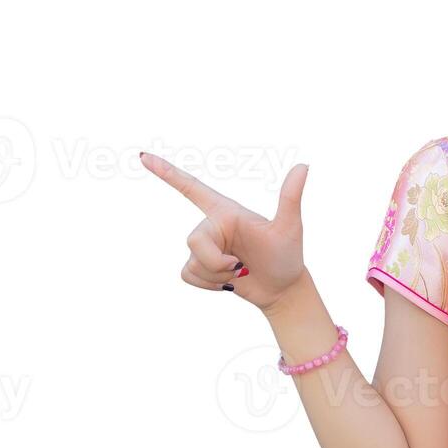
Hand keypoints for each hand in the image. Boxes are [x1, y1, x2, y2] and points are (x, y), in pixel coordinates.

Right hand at [141, 152, 309, 310]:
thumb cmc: (287, 256)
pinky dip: (208, 285)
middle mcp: (212, 226)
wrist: (283, 290)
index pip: (191, 187)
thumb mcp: (289, 227)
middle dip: (216, 262)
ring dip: (216, 275)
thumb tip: (303, 166)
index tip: (143, 157)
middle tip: (241, 266)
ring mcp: (206, 247)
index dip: (167, 172)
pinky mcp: (201, 268)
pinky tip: (227, 284)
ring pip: (192, 262)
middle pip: (193, 240)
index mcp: (226, 211)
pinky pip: (188, 276)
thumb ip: (289, 197)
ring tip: (239, 273)